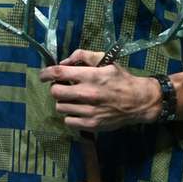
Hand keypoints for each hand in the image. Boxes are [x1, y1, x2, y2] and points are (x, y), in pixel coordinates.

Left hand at [38, 49, 160, 132]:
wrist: (139, 102)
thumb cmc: (120, 79)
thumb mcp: (105, 60)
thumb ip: (82, 56)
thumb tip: (63, 62)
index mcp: (91, 76)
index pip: (59, 73)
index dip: (45, 73)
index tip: (43, 75)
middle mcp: (88, 94)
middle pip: (55, 92)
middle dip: (56, 88)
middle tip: (63, 87)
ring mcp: (89, 111)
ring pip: (60, 107)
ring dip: (63, 102)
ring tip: (73, 99)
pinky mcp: (92, 125)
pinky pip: (68, 121)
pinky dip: (70, 115)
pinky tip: (78, 110)